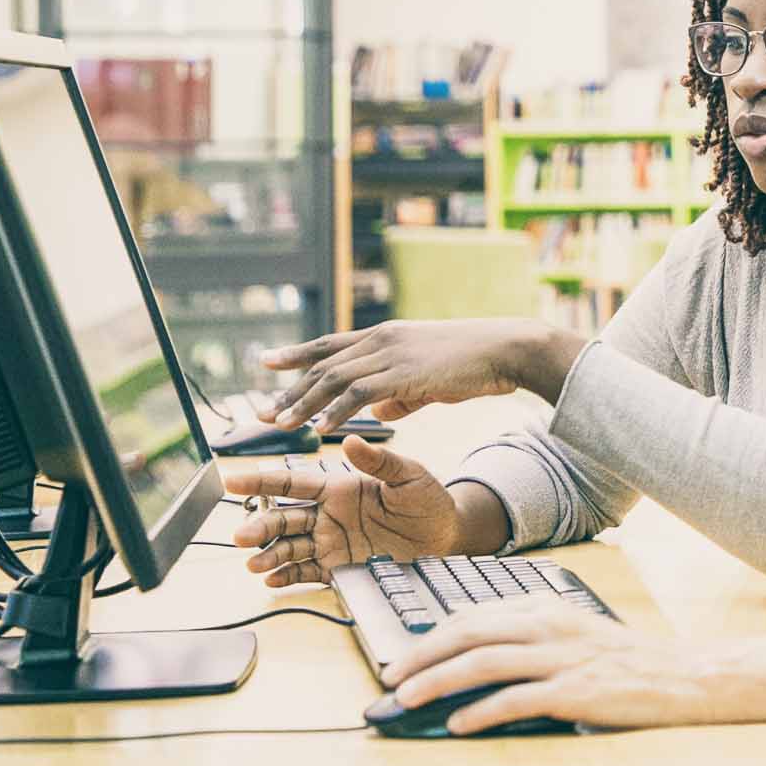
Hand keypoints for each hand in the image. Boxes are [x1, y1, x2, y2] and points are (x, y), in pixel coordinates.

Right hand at [224, 436, 459, 584]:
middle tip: (242, 534)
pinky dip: (289, 577)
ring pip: (290, 547)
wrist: (446, 536)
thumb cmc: (428, 499)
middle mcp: (329, 515)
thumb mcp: (408, 474)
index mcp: (340, 487)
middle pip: (285, 518)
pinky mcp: (340, 567)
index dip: (262, 480)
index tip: (232, 479)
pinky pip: (308, 572)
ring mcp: (331, 542)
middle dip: (261, 525)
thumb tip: (351, 439)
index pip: (294, 482)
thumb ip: (379, 461)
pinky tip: (273, 580)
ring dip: (270, 554)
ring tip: (253, 563)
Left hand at [256, 319, 532, 432]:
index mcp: (385, 336)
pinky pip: (360, 394)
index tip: (266, 362)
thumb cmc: (472, 364)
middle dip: (288, 388)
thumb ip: (399, 398)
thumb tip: (376, 415)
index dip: (296, 354)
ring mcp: (391, 353)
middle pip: (322, 363)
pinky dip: (336, 411)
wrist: (504, 349)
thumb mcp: (428, 380)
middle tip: (260, 411)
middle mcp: (381, 340)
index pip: (329, 344)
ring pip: (334, 378)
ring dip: (303, 403)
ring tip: (280, 424)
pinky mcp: (404, 372)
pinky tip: (320, 429)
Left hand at [377, 597, 717, 733]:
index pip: (473, 614)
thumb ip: (529, 636)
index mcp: (546, 608)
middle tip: (390, 677)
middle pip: (469, 631)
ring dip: (439, 679)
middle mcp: (549, 625)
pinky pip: (517, 698)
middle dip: (422, 654)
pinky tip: (459, 723)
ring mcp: (562, 657)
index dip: (432, 634)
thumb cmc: (625, 660)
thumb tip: (473, 656)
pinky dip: (482, 710)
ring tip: (408, 698)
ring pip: (484, 660)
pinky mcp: (575, 691)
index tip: (403, 655)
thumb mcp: (574, 632)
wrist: (682, 675)